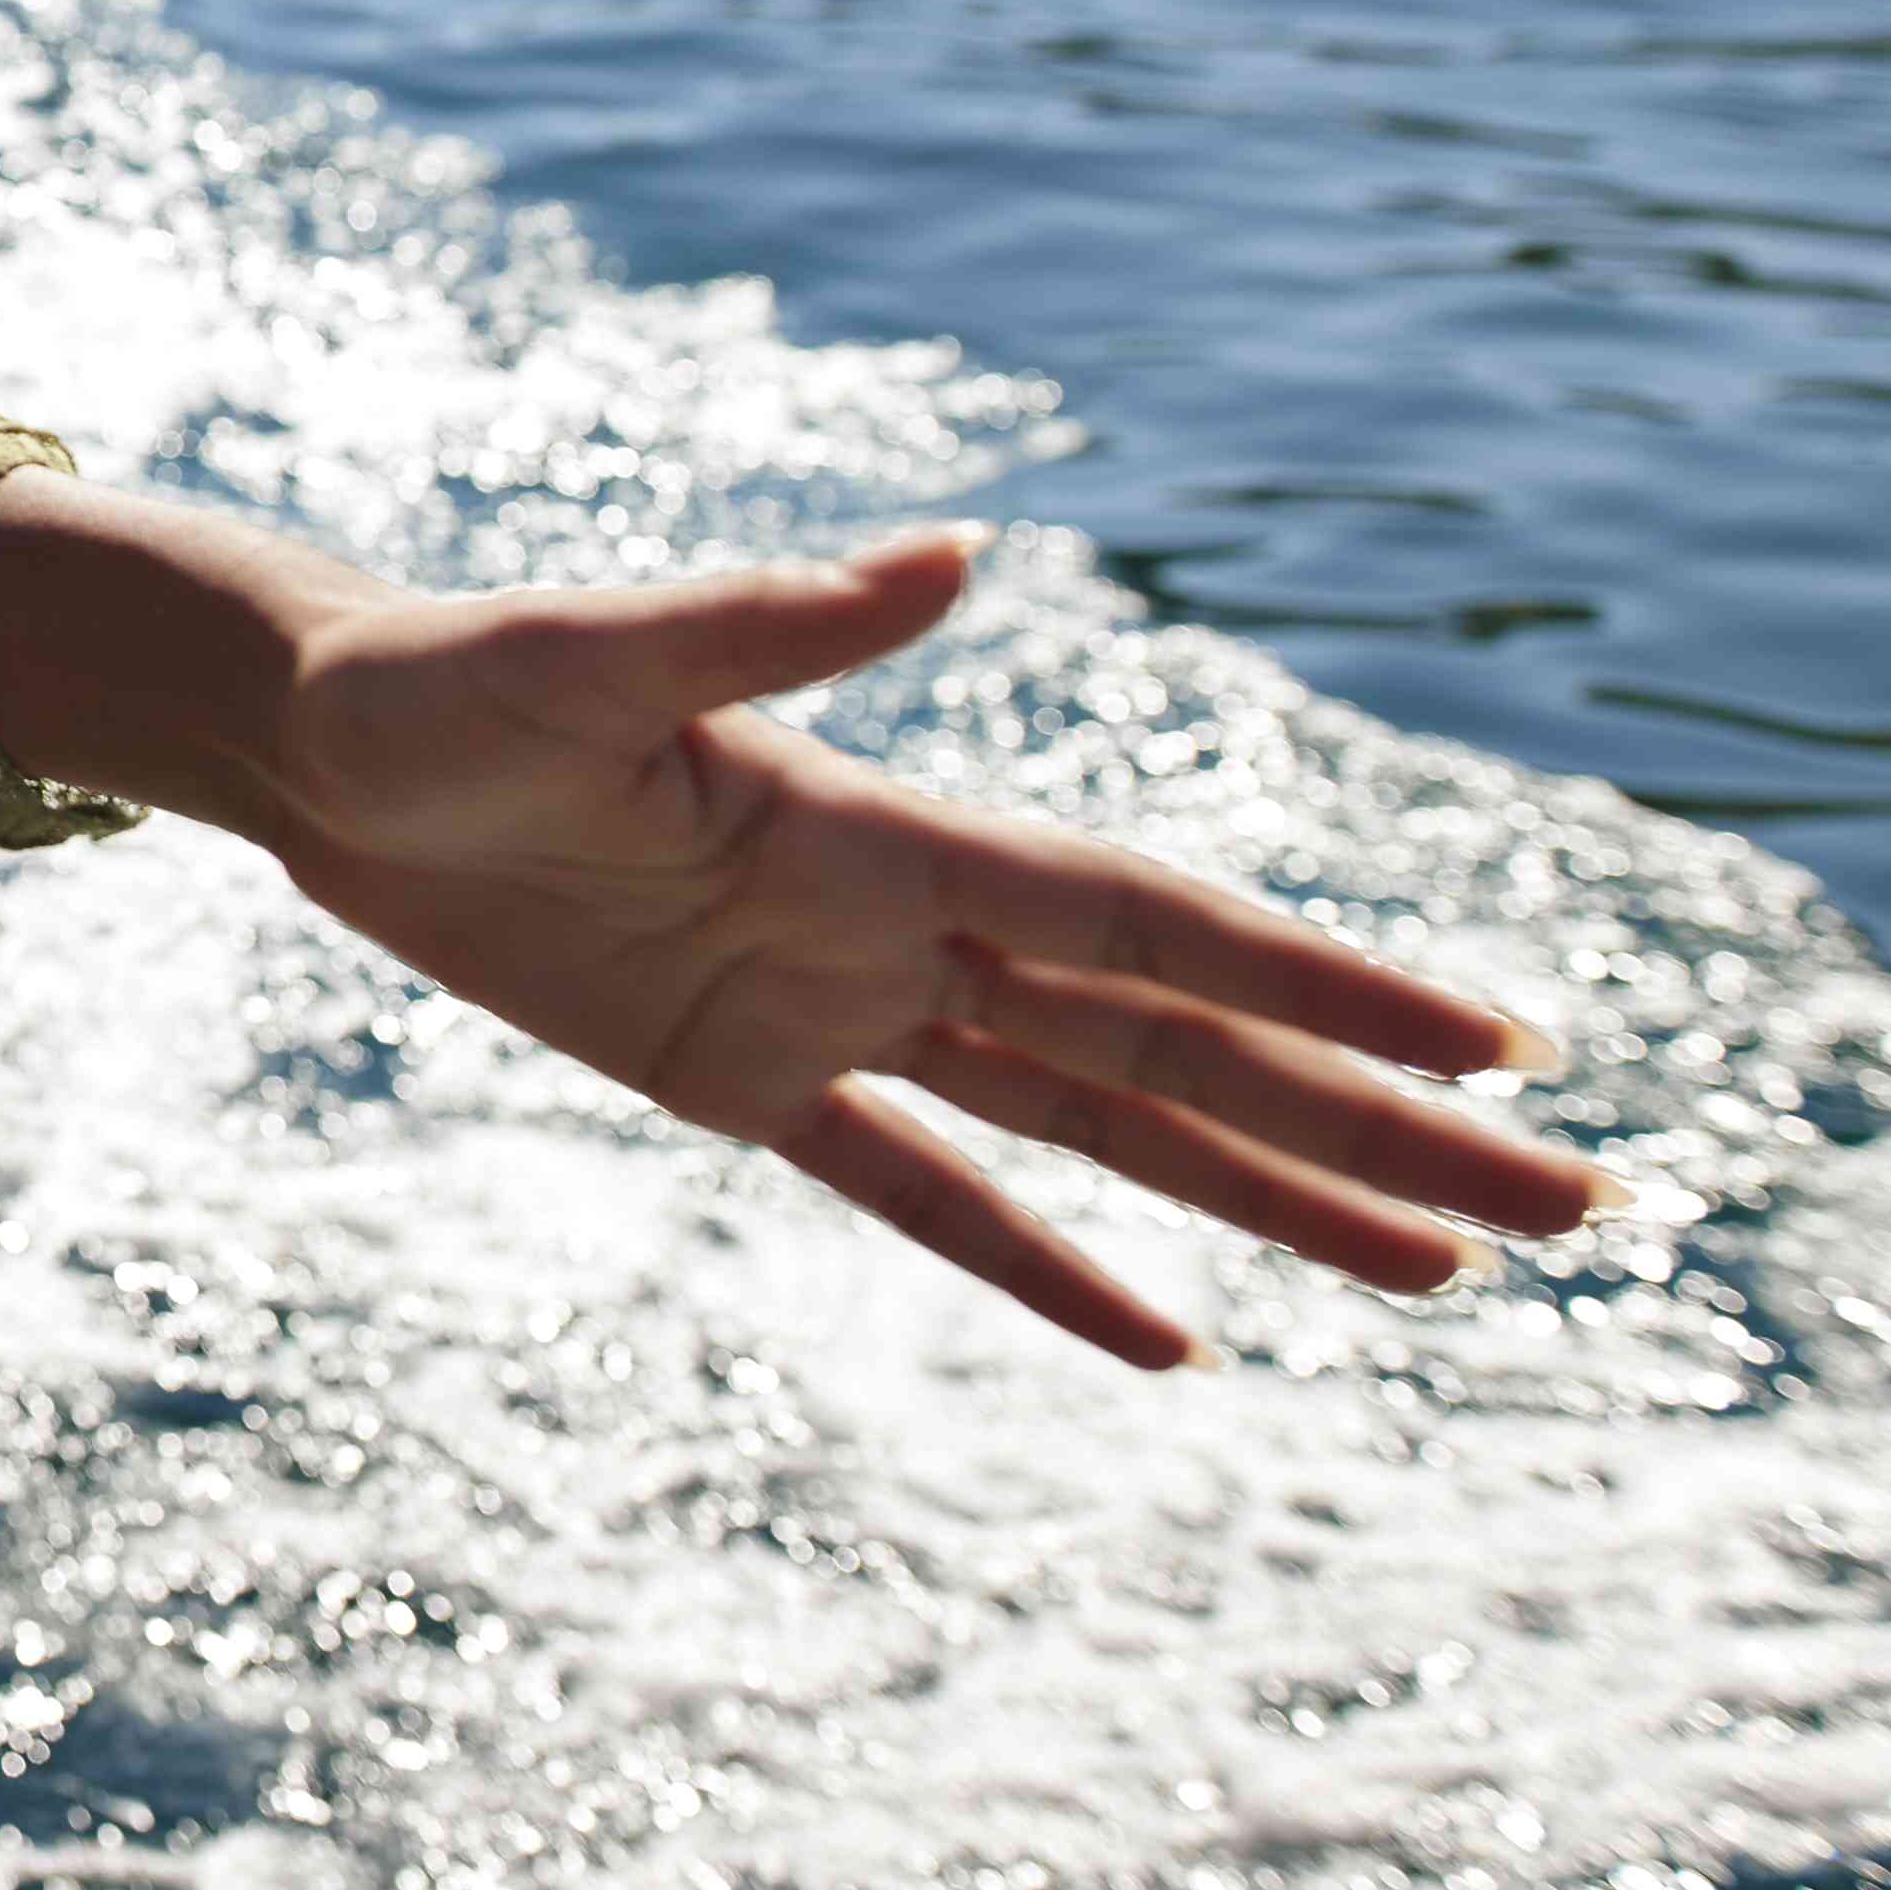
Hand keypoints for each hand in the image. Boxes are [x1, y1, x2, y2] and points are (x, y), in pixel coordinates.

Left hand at [0, 481, 1609, 1367]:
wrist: (317, 730)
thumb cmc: (433, 675)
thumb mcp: (576, 654)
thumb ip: (764, 616)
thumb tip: (949, 547)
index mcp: (879, 831)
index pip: (1146, 923)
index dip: (1321, 985)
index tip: (1489, 1043)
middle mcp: (893, 921)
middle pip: (1182, 1041)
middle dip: (1372, 1122)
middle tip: (1573, 1199)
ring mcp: (829, 1005)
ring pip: (1102, 1123)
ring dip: (1272, 1194)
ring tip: (1448, 1273)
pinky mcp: (738, 1074)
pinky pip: (927, 1193)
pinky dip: (1047, 1268)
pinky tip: (1176, 1342)